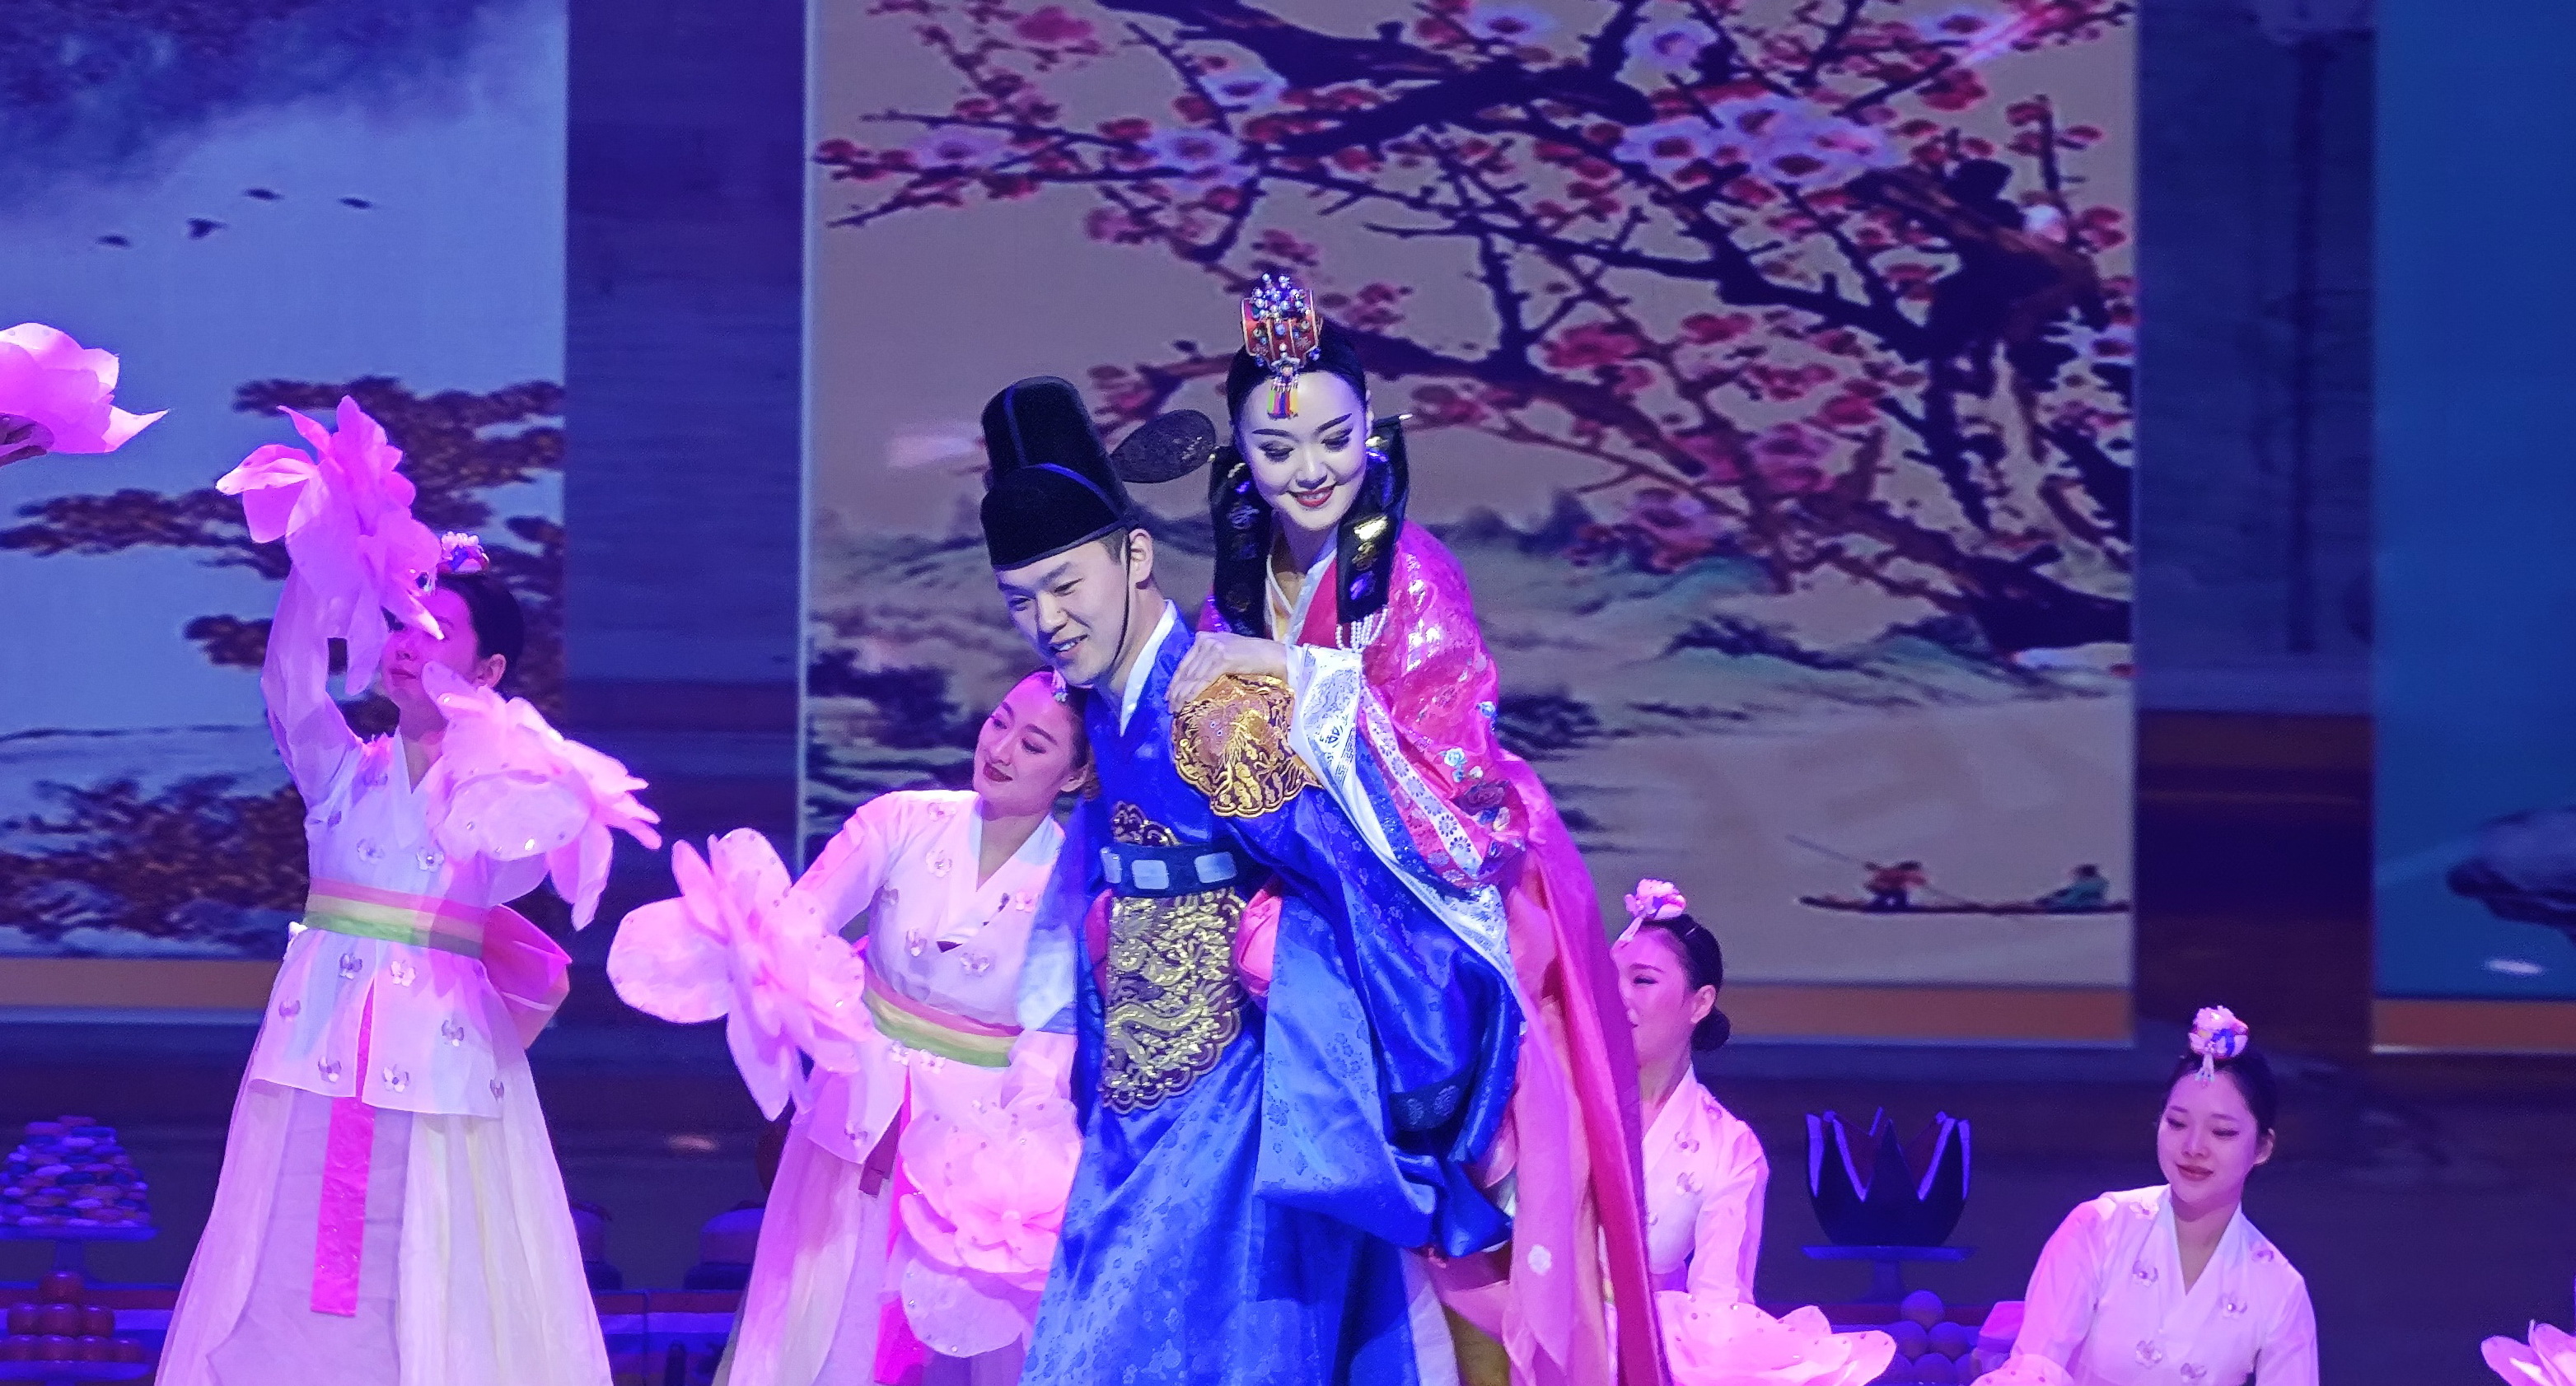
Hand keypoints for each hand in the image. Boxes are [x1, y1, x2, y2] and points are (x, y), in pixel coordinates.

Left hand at [1168, 632, 1289, 707]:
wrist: (1271, 655)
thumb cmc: (1251, 657)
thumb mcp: (1224, 653)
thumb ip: (1207, 659)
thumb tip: (1192, 679)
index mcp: (1203, 638)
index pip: (1184, 663)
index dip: (1175, 681)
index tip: (1168, 696)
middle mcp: (1206, 641)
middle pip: (1186, 670)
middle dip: (1176, 691)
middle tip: (1170, 707)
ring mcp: (1214, 649)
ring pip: (1193, 676)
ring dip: (1183, 694)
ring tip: (1177, 709)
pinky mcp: (1223, 659)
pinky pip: (1204, 679)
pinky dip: (1194, 692)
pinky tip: (1188, 701)